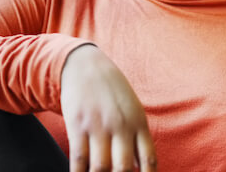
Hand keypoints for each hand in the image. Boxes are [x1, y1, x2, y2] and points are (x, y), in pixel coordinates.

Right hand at [60, 45, 155, 171]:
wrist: (84, 64)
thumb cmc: (111, 90)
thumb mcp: (132, 109)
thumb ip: (137, 137)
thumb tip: (140, 167)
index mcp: (138, 123)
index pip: (148, 160)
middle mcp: (120, 126)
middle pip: (123, 168)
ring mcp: (97, 125)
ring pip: (100, 166)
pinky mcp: (77, 124)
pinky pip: (78, 157)